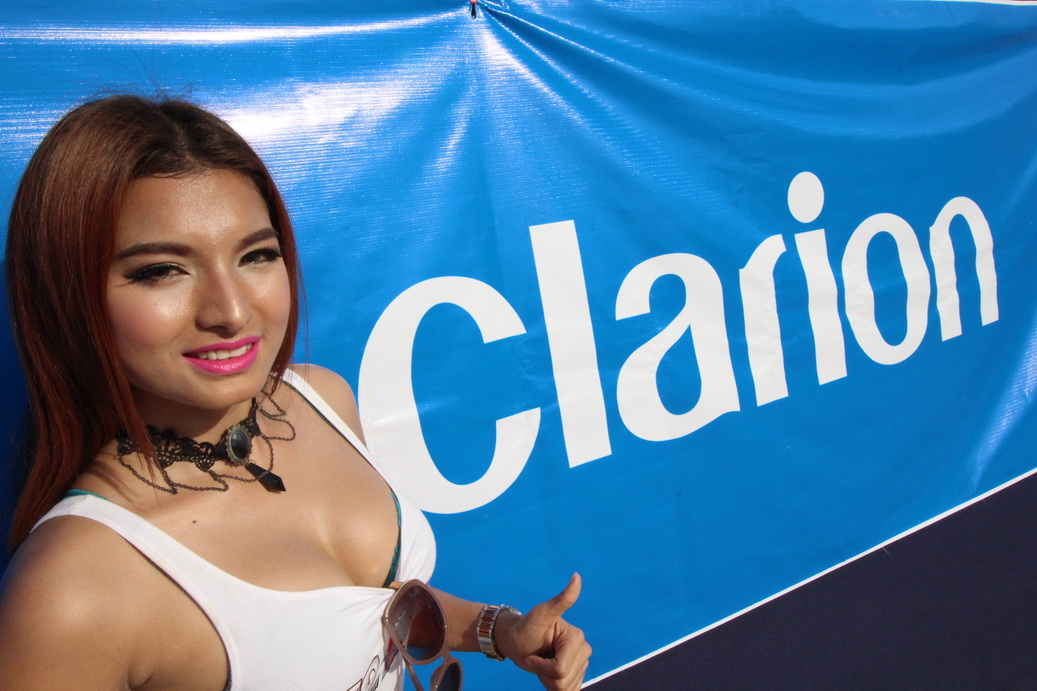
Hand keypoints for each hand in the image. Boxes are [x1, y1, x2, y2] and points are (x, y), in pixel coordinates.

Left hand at [494, 574, 590, 690]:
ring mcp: (582, 663)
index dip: (540, 666)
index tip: (531, 655)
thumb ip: (560, 600)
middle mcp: (584, 649)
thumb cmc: (525, 628)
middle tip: (537, 658)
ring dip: (548, 680)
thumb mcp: (539, 614)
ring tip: (542, 663)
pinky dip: (555, 686)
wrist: (518, 642)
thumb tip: (577, 576)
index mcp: (576, 637)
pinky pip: (569, 690)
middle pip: (563, 680)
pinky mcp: (579, 675)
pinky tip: (548, 674)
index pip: (559, 668)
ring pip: (565, 687)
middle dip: (545, 674)